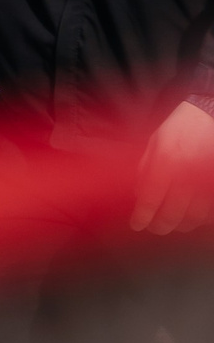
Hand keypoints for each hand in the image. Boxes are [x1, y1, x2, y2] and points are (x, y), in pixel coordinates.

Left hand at [132, 99, 213, 233]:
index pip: (151, 199)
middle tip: (154, 227)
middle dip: (160, 226)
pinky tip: (191, 217)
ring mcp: (205, 179)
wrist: (209, 115)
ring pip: (194, 217)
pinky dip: (200, 219)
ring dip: (180, 225)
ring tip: (171, 223)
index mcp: (166, 161)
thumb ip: (144, 168)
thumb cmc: (180, 127)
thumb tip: (136, 193)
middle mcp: (186, 173)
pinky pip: (209, 210)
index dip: (142, 216)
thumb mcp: (154, 142)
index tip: (137, 224)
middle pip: (172, 213)